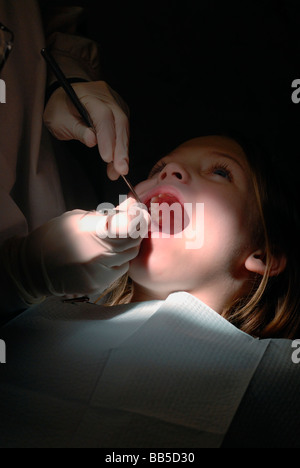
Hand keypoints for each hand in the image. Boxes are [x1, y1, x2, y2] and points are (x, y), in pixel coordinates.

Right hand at [20, 197, 148, 297]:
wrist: (34, 267)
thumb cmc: (53, 237)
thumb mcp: (78, 218)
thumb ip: (107, 215)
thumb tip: (130, 205)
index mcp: (92, 232)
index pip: (129, 226)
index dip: (139, 218)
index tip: (138, 211)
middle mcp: (99, 255)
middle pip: (133, 242)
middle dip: (135, 231)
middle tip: (130, 223)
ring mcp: (100, 273)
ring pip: (129, 257)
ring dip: (126, 246)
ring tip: (112, 240)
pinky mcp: (99, 285)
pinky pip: (119, 270)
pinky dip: (117, 261)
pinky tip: (103, 256)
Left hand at [43, 81, 129, 179]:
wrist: (64, 98)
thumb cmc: (60, 109)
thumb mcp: (59, 121)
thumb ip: (76, 130)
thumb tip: (92, 140)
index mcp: (88, 94)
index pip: (103, 116)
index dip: (107, 138)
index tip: (107, 158)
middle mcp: (105, 96)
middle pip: (120, 122)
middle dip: (121, 148)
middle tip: (121, 170)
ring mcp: (115, 102)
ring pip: (124, 128)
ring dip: (122, 151)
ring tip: (118, 170)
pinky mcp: (120, 111)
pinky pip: (124, 130)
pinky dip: (121, 147)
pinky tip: (118, 161)